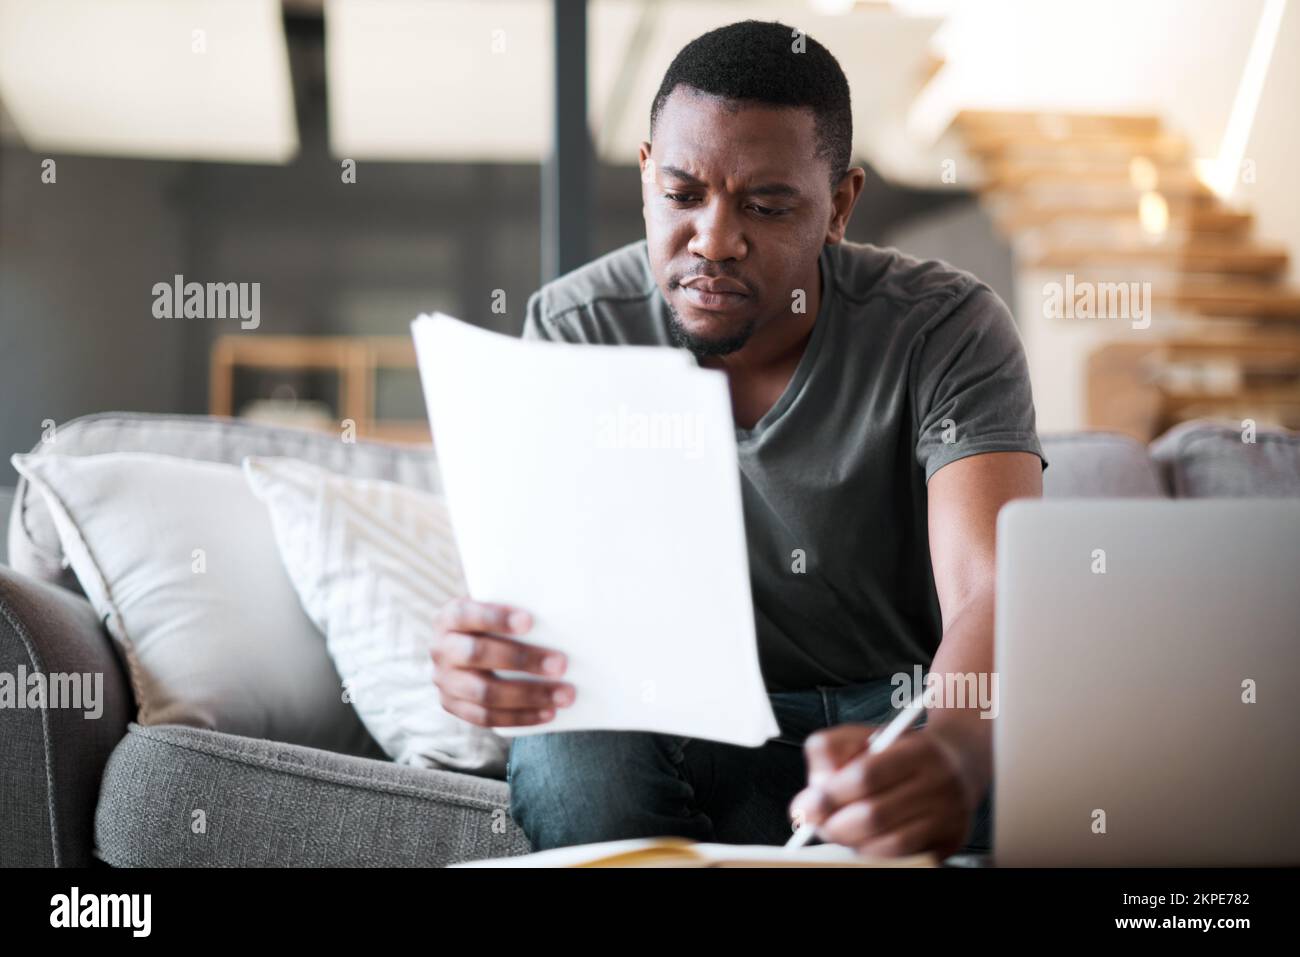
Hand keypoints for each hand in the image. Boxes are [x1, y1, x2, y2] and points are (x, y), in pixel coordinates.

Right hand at [431, 598, 574, 727]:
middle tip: (561, 664)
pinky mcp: (454, 706)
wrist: (470, 650)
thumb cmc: (496, 625)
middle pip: (477, 654)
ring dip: (528, 695)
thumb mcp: (498, 610)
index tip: (529, 621)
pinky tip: (548, 713)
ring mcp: (444, 681)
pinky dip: (520, 717)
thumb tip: (570, 615)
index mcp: (449, 617)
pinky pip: (486, 718)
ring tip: (564, 695)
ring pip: (484, 692)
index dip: (495, 618)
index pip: (466, 614)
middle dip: (522, 659)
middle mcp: (441, 648)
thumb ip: (519, 612)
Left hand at [788, 723, 977, 858]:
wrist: (958, 760)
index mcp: (919, 751)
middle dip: (835, 824)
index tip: (805, 806)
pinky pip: (903, 858)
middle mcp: (940, 785)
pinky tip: (864, 838)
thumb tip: (813, 793)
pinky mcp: (950, 843)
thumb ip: (830, 750)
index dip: (830, 796)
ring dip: (853, 842)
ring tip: (841, 829)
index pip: (866, 776)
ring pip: (888, 844)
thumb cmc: (901, 750)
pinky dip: (874, 852)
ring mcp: (949, 818)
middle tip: (817, 823)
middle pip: (874, 816)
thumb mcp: (864, 735)